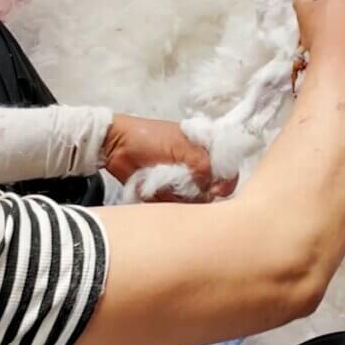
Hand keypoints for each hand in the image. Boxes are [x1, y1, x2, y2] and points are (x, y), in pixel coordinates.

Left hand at [103, 115, 237, 201]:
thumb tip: (213, 189)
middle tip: (187, 191)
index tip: (217, 192)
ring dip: (183, 198)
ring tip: (166, 187)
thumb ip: (203, 166)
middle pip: (212, 189)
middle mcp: (196, 167)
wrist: (117, 145)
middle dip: (203, 194)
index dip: (225, 182)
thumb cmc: (151, 139)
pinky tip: (157, 193)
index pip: (227, 169)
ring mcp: (182, 181)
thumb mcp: (182, 146)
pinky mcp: (167, 193)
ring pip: (195, 200)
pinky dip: (169, 202)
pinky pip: (177, 206)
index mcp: (205, 149)